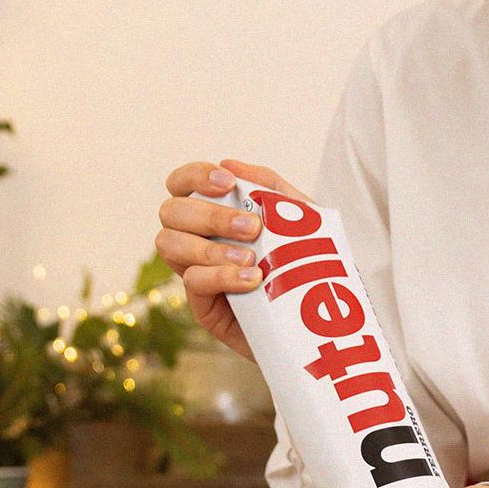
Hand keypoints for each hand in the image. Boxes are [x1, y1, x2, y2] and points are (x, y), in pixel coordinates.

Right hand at [155, 158, 310, 360]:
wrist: (318, 324)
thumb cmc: (305, 268)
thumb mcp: (299, 223)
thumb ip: (271, 190)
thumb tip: (231, 163)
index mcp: (212, 216)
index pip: (182, 185)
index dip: (195, 177)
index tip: (228, 182)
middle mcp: (196, 241)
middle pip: (171, 212)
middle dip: (209, 216)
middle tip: (251, 228)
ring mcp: (197, 273)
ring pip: (170, 245)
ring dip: (209, 247)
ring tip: (251, 257)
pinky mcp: (204, 307)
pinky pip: (193, 282)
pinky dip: (220, 276)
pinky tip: (252, 279)